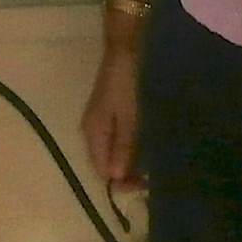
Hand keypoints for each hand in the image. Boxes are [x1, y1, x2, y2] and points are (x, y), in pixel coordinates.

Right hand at [80, 47, 143, 187]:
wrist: (122, 55)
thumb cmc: (126, 86)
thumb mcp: (128, 118)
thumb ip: (123, 147)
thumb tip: (115, 178)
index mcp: (93, 133)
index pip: (101, 170)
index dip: (120, 183)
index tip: (143, 186)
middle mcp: (90, 132)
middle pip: (103, 164)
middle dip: (125, 174)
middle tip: (150, 179)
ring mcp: (97, 124)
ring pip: (109, 154)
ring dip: (127, 163)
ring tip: (149, 167)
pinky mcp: (105, 118)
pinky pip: (113, 143)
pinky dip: (126, 151)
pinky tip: (141, 150)